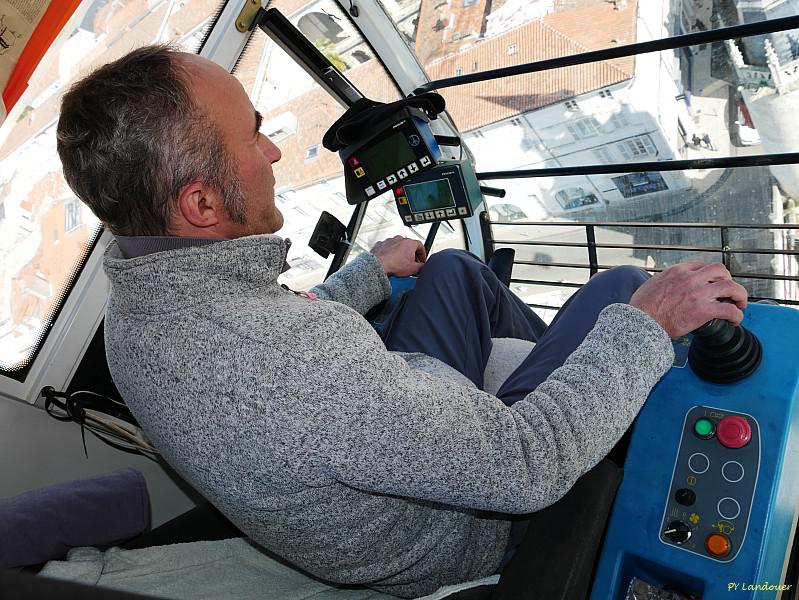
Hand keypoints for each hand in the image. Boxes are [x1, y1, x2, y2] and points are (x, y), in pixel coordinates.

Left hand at [370, 236, 426, 276]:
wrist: (378, 265)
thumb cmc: (393, 265)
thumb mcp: (413, 269)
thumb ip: (422, 267)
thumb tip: (423, 267)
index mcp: (409, 242)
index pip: (420, 246)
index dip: (422, 254)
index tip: (421, 260)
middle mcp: (399, 239)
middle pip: (409, 246)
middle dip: (411, 254)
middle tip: (411, 263)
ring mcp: (389, 241)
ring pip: (398, 246)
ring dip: (400, 253)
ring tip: (399, 263)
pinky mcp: (381, 244)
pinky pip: (388, 248)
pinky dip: (390, 253)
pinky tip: (390, 261)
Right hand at [629, 262, 747, 337]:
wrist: (640, 322)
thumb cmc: (641, 308)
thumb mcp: (651, 284)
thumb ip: (664, 281)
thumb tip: (665, 285)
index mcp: (677, 271)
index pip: (702, 265)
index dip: (711, 274)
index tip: (713, 282)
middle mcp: (690, 278)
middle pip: (720, 270)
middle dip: (729, 279)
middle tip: (730, 291)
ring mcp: (699, 293)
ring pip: (731, 287)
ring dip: (739, 295)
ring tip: (740, 304)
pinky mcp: (704, 310)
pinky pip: (729, 310)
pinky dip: (736, 316)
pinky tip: (734, 321)